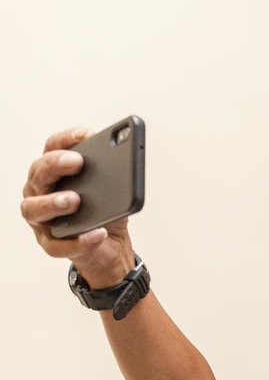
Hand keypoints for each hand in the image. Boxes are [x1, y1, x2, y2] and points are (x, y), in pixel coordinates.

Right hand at [21, 127, 136, 286]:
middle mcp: (39, 192)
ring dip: (53, 202)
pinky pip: (59, 245)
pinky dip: (78, 241)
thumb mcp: (113, 189)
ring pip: (34, 209)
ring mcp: (41, 219)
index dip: (66, 139)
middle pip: (39, 174)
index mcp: (53, 172)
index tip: (85, 133)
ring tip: (75, 200)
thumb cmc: (105, 212)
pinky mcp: (51, 245)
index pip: (52, 148)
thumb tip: (122, 160)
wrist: (110, 246)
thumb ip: (111, 172)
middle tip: (76, 161)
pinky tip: (97, 233)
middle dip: (55, 165)